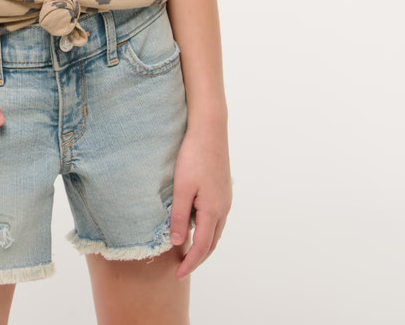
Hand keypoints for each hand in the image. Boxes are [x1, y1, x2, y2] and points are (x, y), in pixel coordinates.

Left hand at [169, 124, 231, 279]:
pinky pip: (215, 217)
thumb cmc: (193, 156)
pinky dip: (206, 229)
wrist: (209, 130)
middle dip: (198, 258)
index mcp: (213, 211)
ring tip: (187, 251)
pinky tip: (195, 224)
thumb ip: (180, 216)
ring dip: (203, 244)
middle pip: (212, 243)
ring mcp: (225, 198)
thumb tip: (179, 243)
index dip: (190, 263)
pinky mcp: (222, 189)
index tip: (178, 275)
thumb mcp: (182, 188)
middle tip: (181, 268)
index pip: (203, 247)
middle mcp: (223, 208)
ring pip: (215, 230)